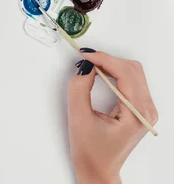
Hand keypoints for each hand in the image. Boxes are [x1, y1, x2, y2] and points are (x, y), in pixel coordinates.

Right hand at [67, 49, 157, 183]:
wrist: (99, 168)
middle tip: (85, 60)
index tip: (84, 55)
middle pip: (132, 69)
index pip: (125, 74)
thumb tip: (85, 66)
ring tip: (91, 67)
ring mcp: (146, 109)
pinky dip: (115, 72)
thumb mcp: (78, 117)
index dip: (104, 59)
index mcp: (136, 114)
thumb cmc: (90, 150)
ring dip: (112, 65)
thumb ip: (79, 88)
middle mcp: (147, 110)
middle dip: (108, 60)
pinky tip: (101, 74)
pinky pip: (132, 80)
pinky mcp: (140, 108)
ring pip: (133, 72)